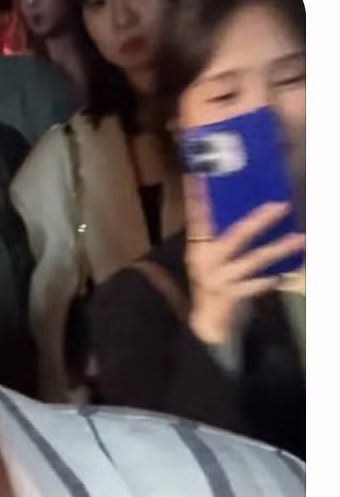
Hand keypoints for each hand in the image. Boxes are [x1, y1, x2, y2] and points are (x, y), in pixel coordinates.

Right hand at [184, 178, 304, 346]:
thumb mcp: (209, 256)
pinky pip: (255, 285)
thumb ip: (214, 231)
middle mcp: (206, 261)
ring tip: (298, 238)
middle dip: (259, 220)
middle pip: (236, 236)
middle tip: (280, 205)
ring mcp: (219, 279)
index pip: (197, 216)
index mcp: (198, 247)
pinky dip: (269, 280)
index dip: (198, 195)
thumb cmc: (213, 281)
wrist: (208, 322)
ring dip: (277, 248)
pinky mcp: (232, 295)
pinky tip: (284, 274)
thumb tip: (232, 203)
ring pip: (253, 260)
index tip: (200, 174)